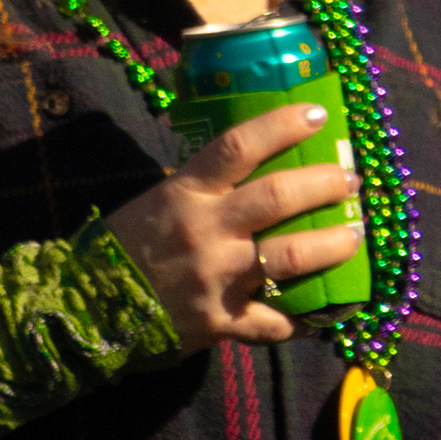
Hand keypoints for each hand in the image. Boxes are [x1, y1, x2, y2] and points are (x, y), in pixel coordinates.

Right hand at [102, 103, 362, 348]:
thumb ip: (205, 187)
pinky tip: (323, 312)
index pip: (240, 145)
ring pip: (290, 257)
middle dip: (326, 185)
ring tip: (356, 235)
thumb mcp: (159, 199)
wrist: (84, 310)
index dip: (283, 125)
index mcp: (186, 192)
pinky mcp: (220, 324)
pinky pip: (273, 323)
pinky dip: (301, 319)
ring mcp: (216, 280)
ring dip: (332, 245)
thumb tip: (258, 162)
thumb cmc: (124, 246)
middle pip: (279, 197)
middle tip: (352, 180)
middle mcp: (206, 231)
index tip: (318, 115)